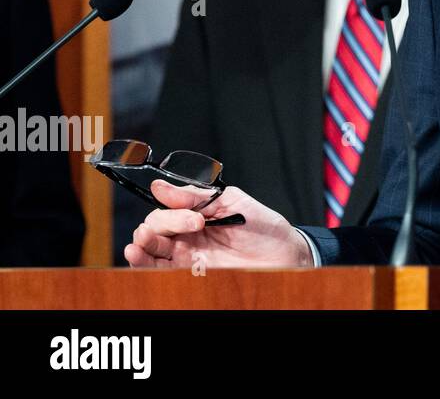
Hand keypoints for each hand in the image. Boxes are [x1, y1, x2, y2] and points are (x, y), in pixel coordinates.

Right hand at [123, 180, 313, 269]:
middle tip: (193, 227)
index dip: (175, 213)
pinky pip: (159, 269)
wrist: (282, 252)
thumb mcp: (231, 201)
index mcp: (194, 213)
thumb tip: (160, 186)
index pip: (166, 210)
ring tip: (141, 243)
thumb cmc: (261, 225)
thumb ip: (195, 196)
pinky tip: (137, 254)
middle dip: (159, 226)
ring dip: (141, 244)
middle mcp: (186, 234)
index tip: (198, 217)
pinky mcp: (190, 272)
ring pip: (150, 250)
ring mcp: (186, 254)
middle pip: (153, 228)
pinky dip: (144, 263)